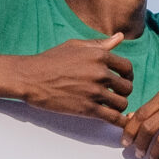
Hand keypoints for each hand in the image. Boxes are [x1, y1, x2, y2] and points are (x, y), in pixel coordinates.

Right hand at [0, 36, 134, 122]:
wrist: (31, 78)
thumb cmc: (51, 60)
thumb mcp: (75, 46)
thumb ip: (100, 44)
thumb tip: (119, 37)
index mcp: (99, 56)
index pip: (127, 68)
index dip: (127, 75)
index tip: (122, 80)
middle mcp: (100, 73)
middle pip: (127, 87)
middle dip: (123, 92)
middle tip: (115, 94)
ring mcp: (95, 92)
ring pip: (122, 103)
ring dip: (119, 106)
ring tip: (110, 106)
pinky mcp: (87, 109)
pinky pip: (113, 117)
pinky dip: (119, 121)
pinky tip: (119, 120)